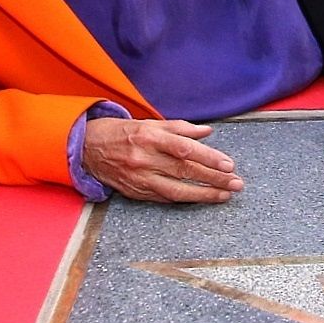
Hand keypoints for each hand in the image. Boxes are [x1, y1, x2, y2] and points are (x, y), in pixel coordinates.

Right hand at [82, 117, 242, 202]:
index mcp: (149, 137)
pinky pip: (165, 197)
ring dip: (204, 194)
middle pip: (185, 171)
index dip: (208, 158)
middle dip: (214, 178)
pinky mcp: (136, 193)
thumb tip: (207, 132)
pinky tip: (203, 199)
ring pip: (177, 190)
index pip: (184, 149)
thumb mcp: (149, 123)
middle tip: (236, 183)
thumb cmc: (122, 133)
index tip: (229, 165)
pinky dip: (185, 198)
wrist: (87, 149)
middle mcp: (144, 158)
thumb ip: (180, 128)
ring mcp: (139, 178)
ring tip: (225, 195)